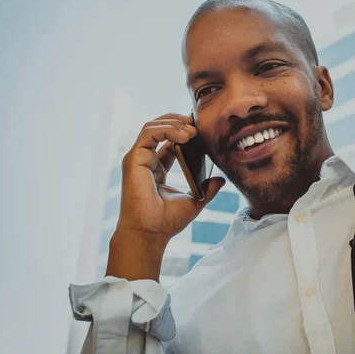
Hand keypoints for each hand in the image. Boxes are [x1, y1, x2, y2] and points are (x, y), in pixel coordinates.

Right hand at [117, 113, 225, 240]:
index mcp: (156, 168)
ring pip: (152, 126)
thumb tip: (221, 180)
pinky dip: (167, 129)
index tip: (201, 129)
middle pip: (158, 128)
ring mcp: (138, 159)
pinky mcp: (134, 159)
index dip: (183, 130)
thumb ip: (207, 189)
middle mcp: (145, 160)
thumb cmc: (166, 222)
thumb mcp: (194, 201)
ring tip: (193, 130)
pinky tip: (185, 136)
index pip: (168, 140)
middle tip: (198, 124)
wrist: (150, 233)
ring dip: (174, 123)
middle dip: (178, 121)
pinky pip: (149, 133)